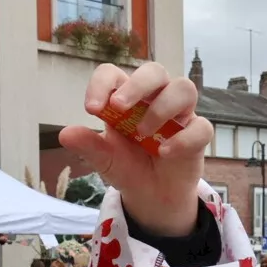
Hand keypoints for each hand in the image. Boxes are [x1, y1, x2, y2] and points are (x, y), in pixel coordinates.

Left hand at [59, 63, 209, 237]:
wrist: (151, 195)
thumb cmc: (127, 166)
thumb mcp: (104, 160)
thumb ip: (88, 146)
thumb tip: (65, 134)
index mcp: (126, 99)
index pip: (113, 74)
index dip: (102, 84)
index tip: (91, 108)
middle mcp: (154, 99)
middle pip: (154, 71)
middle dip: (136, 84)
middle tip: (118, 106)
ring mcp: (179, 114)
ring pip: (184, 88)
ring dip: (161, 107)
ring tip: (143, 133)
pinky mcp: (197, 135)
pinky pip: (201, 127)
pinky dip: (183, 139)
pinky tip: (164, 153)